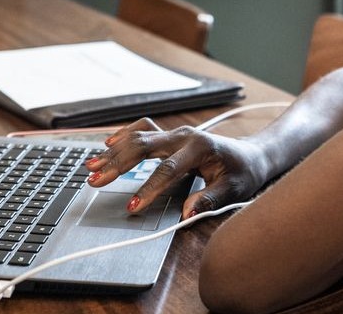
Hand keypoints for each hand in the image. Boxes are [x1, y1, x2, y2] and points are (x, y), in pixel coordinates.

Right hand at [83, 118, 270, 218]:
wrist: (251, 155)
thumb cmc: (243, 173)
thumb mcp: (234, 190)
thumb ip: (210, 200)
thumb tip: (187, 213)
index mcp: (200, 147)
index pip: (168, 170)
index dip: (148, 189)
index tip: (132, 206)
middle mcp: (184, 136)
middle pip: (144, 147)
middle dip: (118, 165)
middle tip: (96, 181)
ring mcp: (175, 133)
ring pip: (138, 138)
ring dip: (114, 152)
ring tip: (91, 166)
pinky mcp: (170, 136)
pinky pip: (142, 130)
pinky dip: (124, 135)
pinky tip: (107, 144)